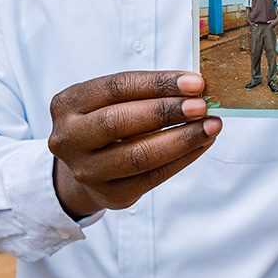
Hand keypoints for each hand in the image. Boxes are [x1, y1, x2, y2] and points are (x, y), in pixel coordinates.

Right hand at [49, 71, 221, 218]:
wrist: (86, 168)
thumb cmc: (107, 123)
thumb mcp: (111, 101)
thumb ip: (145, 92)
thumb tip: (194, 87)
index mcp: (67, 104)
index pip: (116, 87)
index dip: (158, 83)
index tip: (194, 82)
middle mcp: (69, 138)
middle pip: (120, 122)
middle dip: (167, 112)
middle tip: (202, 105)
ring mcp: (86, 171)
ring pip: (137, 155)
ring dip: (181, 139)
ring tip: (210, 126)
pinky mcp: (110, 195)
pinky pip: (152, 177)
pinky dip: (183, 159)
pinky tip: (201, 144)